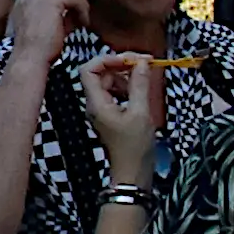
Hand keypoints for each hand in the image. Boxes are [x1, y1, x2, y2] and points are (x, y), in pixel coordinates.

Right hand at [12, 0, 90, 72]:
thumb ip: (54, 13)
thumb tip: (72, 13)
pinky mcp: (52, 0)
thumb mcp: (41, 25)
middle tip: (81, 10)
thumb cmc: (36, 49)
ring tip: (83, 20)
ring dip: (79, 3)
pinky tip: (84, 22)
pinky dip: (82, 10)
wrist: (30, 57)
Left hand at [71, 50, 160, 177]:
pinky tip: (141, 92)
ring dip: (126, 76)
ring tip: (146, 78)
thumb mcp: (140, 113)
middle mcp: (95, 104)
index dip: (107, 59)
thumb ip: (139, 85)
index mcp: (96, 102)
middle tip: (144, 63)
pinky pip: (115, 93)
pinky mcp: (111, 115)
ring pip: (109, 82)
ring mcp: (102, 110)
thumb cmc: (135, 146)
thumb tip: (142, 62)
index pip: (88, 69)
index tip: (129, 59)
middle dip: (121, 65)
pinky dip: (128, 88)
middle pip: (100, 74)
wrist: (133, 174)